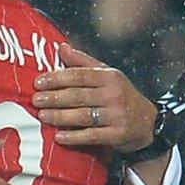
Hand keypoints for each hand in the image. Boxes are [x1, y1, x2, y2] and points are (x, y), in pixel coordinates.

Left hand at [33, 44, 156, 152]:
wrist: (148, 123)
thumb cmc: (121, 95)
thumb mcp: (107, 74)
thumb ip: (82, 62)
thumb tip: (61, 47)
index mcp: (109, 77)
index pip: (79, 75)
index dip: (57, 78)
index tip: (38, 82)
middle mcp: (114, 95)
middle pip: (79, 95)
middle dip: (55, 98)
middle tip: (36, 100)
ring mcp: (116, 116)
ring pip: (83, 115)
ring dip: (60, 116)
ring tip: (42, 116)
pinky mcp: (117, 135)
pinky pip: (92, 135)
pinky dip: (74, 136)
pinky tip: (59, 136)